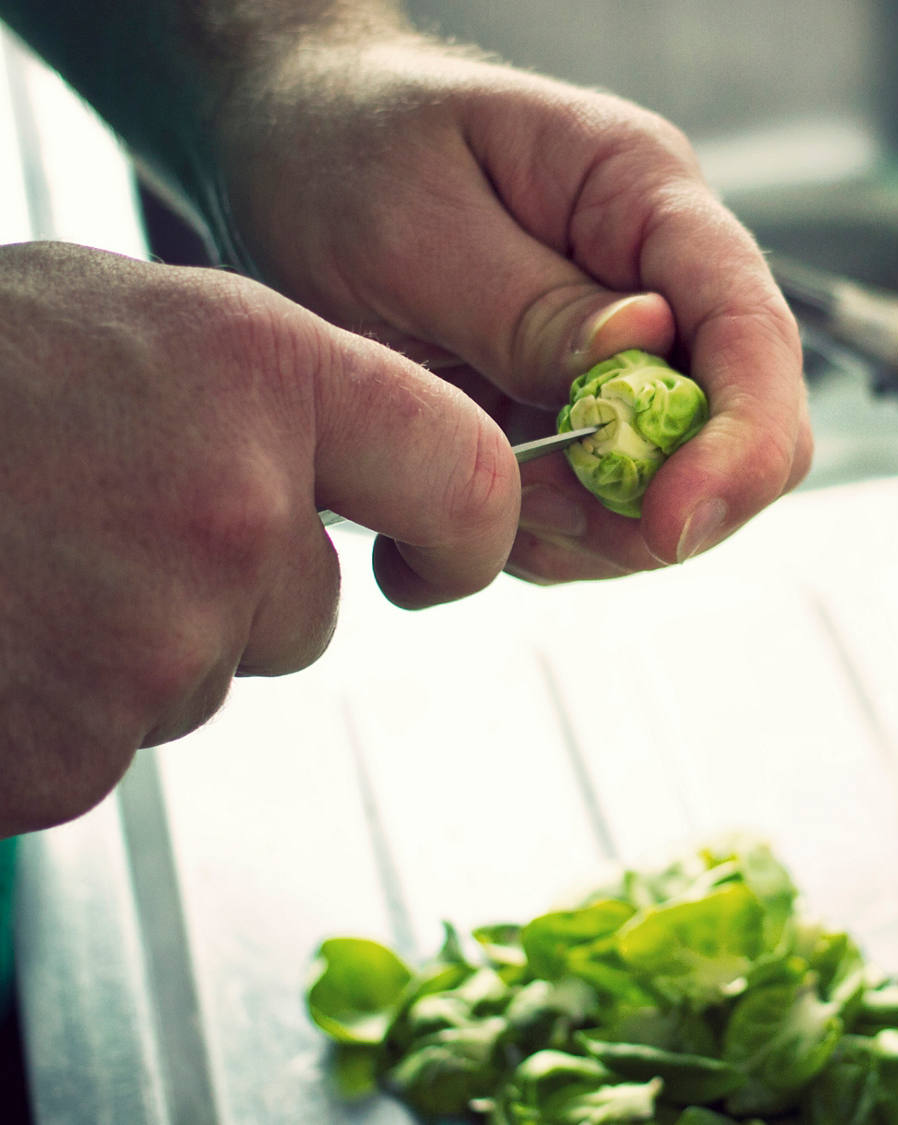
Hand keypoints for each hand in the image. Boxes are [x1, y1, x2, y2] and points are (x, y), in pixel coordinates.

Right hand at [0, 242, 519, 833]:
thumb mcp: (143, 320)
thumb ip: (280, 402)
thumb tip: (388, 483)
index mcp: (264, 375)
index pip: (466, 477)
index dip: (466, 530)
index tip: (443, 553)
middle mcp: (232, 510)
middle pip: (308, 608)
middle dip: (231, 585)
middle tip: (99, 515)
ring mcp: (151, 640)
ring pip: (208, 675)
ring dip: (137, 639)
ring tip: (29, 559)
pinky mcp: (67, 749)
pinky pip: (110, 741)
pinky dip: (57, 706)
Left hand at [207, 33, 813, 581]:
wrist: (279, 152)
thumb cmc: (341, 148)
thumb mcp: (411, 221)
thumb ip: (527, 303)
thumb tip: (641, 352)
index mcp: (643, 198)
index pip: (751, 329)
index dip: (741, 442)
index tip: (670, 522)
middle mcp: (657, 284)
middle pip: (733, 432)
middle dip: (646, 505)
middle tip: (520, 507)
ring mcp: (620, 362)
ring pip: (663, 495)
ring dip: (572, 533)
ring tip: (452, 487)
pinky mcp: (573, 421)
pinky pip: (590, 521)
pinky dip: (527, 541)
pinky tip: (443, 505)